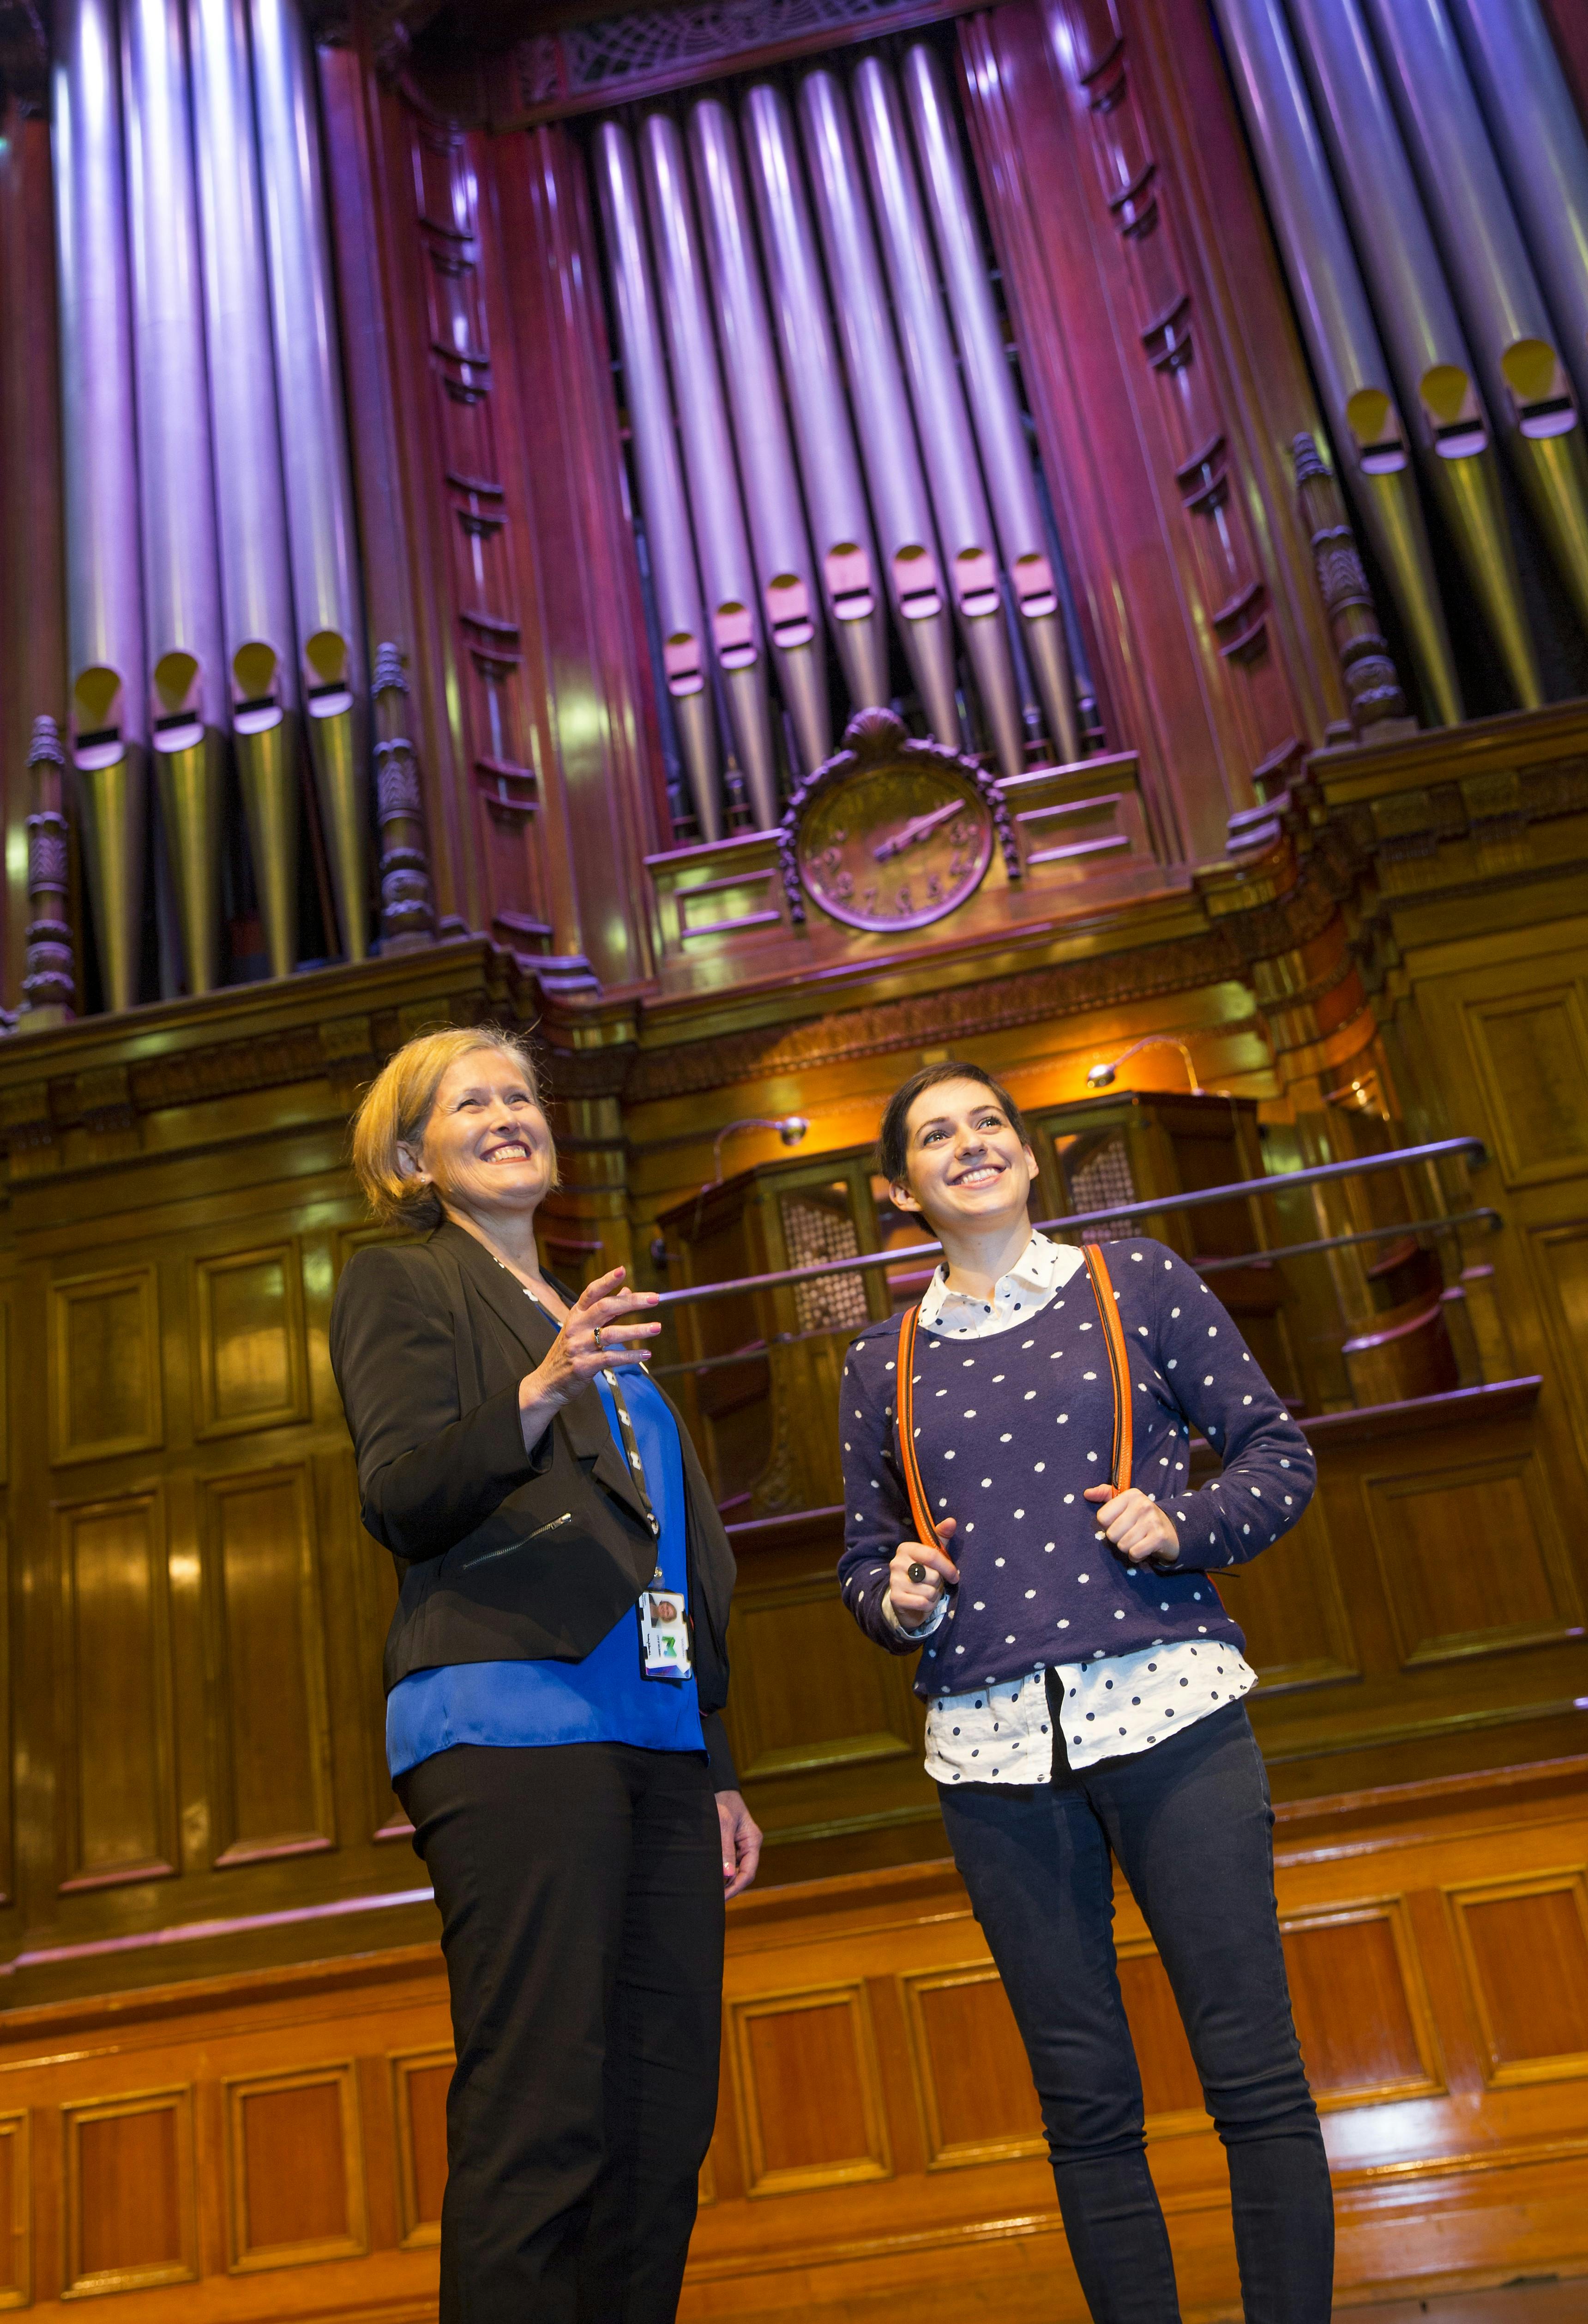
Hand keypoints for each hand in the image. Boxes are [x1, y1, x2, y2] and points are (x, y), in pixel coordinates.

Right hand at [518, 1266, 659, 1447]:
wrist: (547, 1383)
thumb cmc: (568, 1353)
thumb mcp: (582, 1328)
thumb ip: (606, 1311)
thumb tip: (626, 1291)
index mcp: (576, 1315)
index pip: (591, 1292)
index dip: (606, 1281)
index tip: (622, 1270)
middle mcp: (576, 1327)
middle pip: (605, 1308)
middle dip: (632, 1302)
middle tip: (655, 1298)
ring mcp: (579, 1346)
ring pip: (611, 1333)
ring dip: (637, 1330)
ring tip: (657, 1327)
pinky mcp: (584, 1366)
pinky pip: (611, 1358)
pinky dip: (630, 1356)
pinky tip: (646, 1354)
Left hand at [717, 1790, 761, 1899]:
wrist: (715, 1786)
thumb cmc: (721, 1801)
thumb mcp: (723, 1825)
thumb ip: (725, 1850)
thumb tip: (727, 1876)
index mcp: (752, 1841)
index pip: (748, 1873)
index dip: (735, 1887)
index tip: (722, 1898)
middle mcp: (748, 1845)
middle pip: (742, 1874)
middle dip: (729, 1887)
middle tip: (712, 1899)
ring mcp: (739, 1845)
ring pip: (734, 1869)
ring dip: (723, 1880)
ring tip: (709, 1891)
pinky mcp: (730, 1843)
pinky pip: (727, 1862)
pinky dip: (719, 1871)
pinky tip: (709, 1876)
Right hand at [886, 1517, 958, 1629]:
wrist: (907, 1599)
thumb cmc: (924, 1572)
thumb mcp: (933, 1553)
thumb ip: (942, 1537)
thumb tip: (952, 1521)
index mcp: (906, 1548)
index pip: (932, 1555)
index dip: (948, 1568)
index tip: (955, 1576)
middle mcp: (896, 1562)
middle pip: (933, 1575)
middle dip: (938, 1583)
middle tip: (932, 1583)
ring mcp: (894, 1581)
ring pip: (929, 1591)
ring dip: (933, 1595)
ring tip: (927, 1592)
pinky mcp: (895, 1598)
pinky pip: (923, 1603)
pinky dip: (928, 1605)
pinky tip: (923, 1602)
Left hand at [1085, 1484, 1179, 1564]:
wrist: (1171, 1530)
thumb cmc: (1141, 1517)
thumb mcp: (1124, 1502)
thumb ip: (1105, 1495)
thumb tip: (1087, 1494)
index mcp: (1131, 1495)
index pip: (1102, 1518)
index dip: (1108, 1525)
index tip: (1120, 1523)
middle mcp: (1142, 1505)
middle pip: (1111, 1533)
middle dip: (1118, 1539)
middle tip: (1129, 1534)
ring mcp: (1152, 1520)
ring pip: (1122, 1545)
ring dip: (1127, 1548)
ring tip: (1137, 1541)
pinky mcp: (1159, 1537)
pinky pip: (1134, 1553)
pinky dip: (1136, 1556)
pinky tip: (1143, 1549)